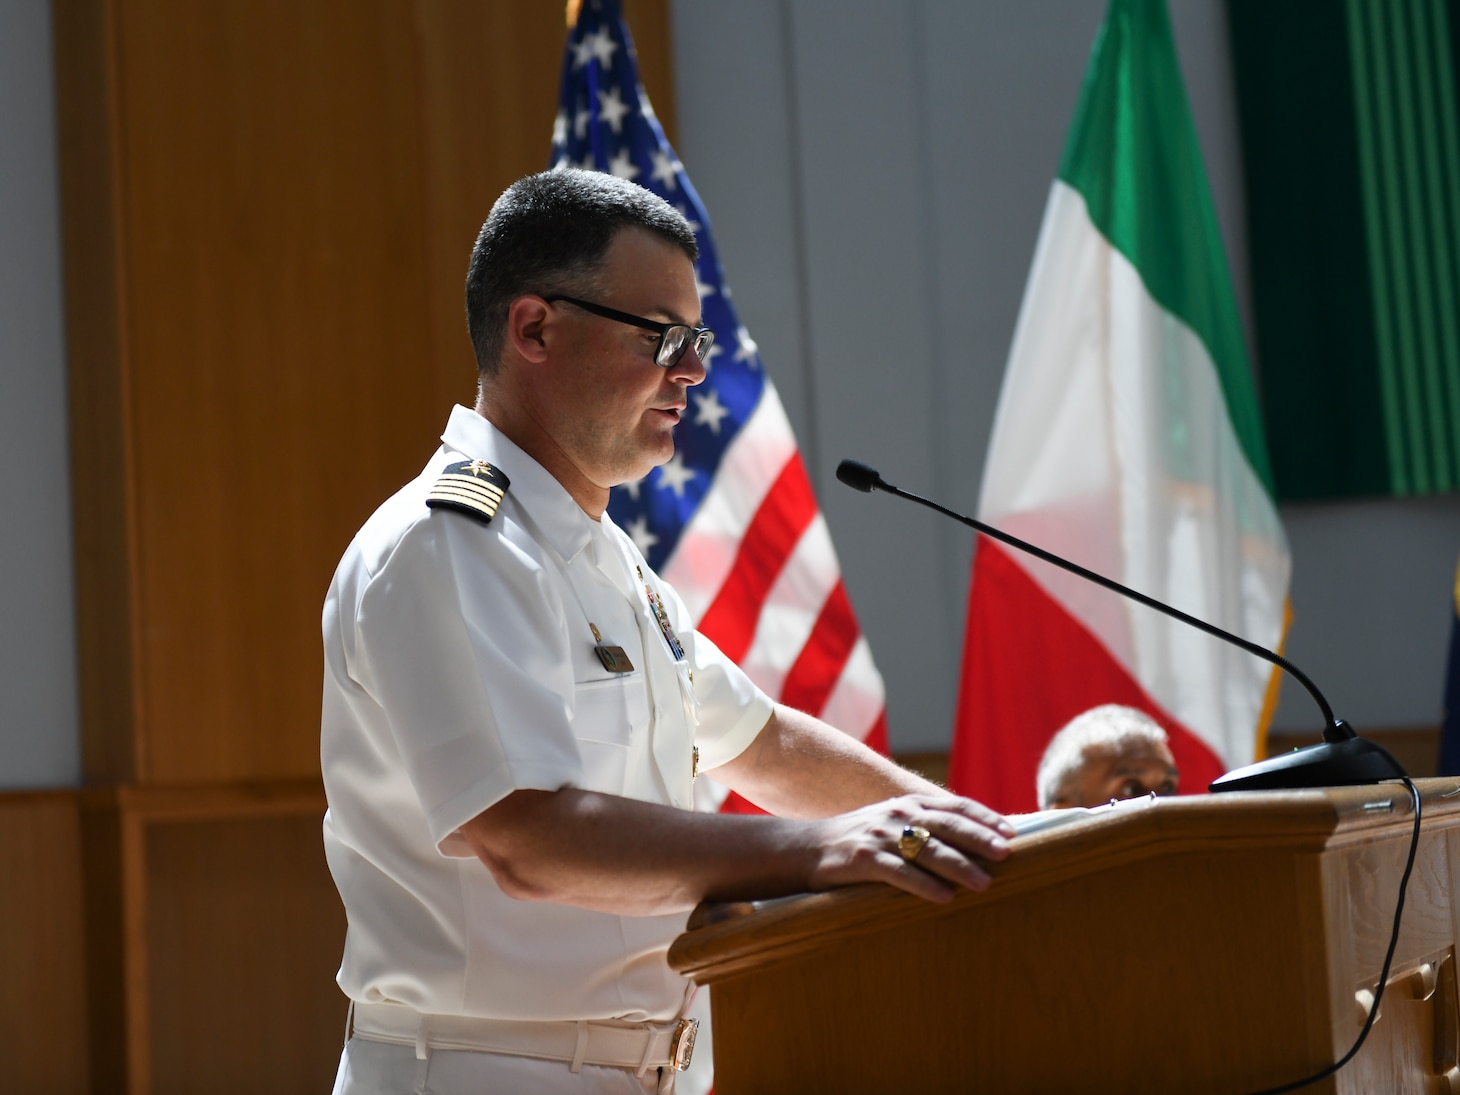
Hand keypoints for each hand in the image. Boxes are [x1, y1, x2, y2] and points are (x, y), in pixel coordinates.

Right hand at [808, 794, 1015, 902]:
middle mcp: (897, 814)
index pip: (955, 806)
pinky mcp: (862, 860)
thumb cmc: (860, 840)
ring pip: (927, 850)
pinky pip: (899, 874)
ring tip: (985, 883)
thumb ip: (927, 827)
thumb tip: (976, 843)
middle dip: (979, 839)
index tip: (1012, 833)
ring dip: (959, 867)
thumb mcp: (893, 823)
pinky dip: (924, 886)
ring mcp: (879, 836)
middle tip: (1007, 854)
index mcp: (909, 804)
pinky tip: (944, 898)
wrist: (807, 848)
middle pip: (947, 825)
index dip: (985, 818)